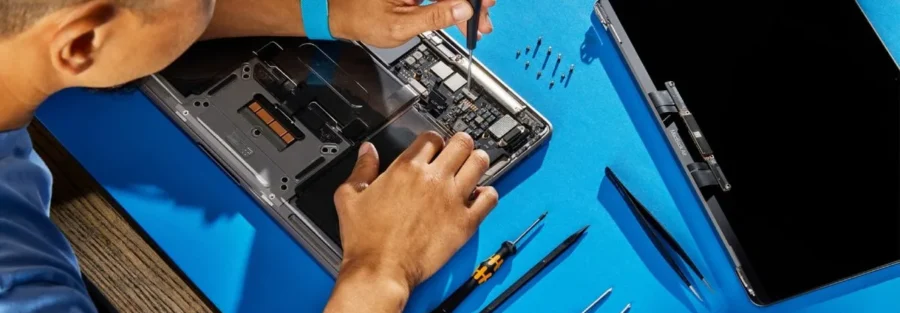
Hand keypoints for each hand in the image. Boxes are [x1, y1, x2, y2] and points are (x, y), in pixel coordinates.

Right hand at [324, 132, 497, 311]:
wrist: (380, 270)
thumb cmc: (365, 239)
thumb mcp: (349, 196)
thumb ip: (361, 168)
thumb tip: (368, 151)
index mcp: (406, 168)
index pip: (432, 137)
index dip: (434, 140)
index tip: (435, 148)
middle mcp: (433, 179)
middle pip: (461, 143)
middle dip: (461, 144)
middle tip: (458, 153)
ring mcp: (452, 199)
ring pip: (479, 163)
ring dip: (477, 162)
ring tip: (472, 169)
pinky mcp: (465, 222)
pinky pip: (490, 198)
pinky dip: (488, 194)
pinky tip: (479, 197)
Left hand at [328, 0, 495, 47]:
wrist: (338, 12)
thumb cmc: (360, 18)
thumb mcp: (400, 26)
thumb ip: (434, 17)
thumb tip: (463, 10)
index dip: (472, 0)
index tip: (483, 11)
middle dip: (471, 3)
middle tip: (483, 23)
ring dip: (463, 5)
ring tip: (473, 24)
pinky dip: (450, 4)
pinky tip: (458, 16)